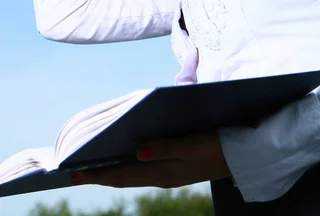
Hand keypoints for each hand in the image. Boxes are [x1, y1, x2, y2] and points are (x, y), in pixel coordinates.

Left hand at [73, 132, 230, 188]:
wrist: (242, 156)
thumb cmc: (219, 146)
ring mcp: (169, 174)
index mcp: (163, 172)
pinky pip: (143, 171)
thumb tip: (137, 152)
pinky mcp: (176, 168)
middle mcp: (162, 176)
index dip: (98, 174)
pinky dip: (128, 166)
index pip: (122, 174)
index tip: (74, 173)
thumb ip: (165, 148)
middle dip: (99, 175)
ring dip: (112, 172)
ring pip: (132, 175)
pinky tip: (125, 158)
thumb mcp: (193, 145)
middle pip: (123, 177)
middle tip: (74, 173)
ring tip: (94, 166)